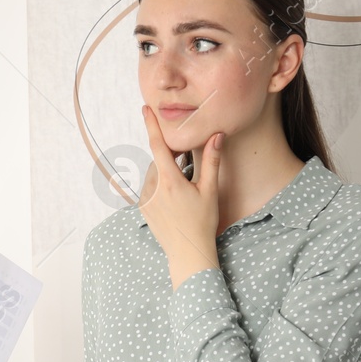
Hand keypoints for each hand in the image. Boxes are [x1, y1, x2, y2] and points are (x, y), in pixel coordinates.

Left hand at [139, 105, 222, 286]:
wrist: (187, 252)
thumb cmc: (202, 222)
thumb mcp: (210, 190)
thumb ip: (212, 161)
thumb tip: (217, 135)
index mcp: (170, 181)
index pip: (158, 145)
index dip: (151, 125)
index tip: (145, 109)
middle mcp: (153, 188)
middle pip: (159, 161)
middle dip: (171, 157)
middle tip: (187, 164)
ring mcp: (145, 199)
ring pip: (154, 174)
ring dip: (166, 172)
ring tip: (184, 188)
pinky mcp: (143, 208)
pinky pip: (149, 188)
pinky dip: (160, 185)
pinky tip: (174, 198)